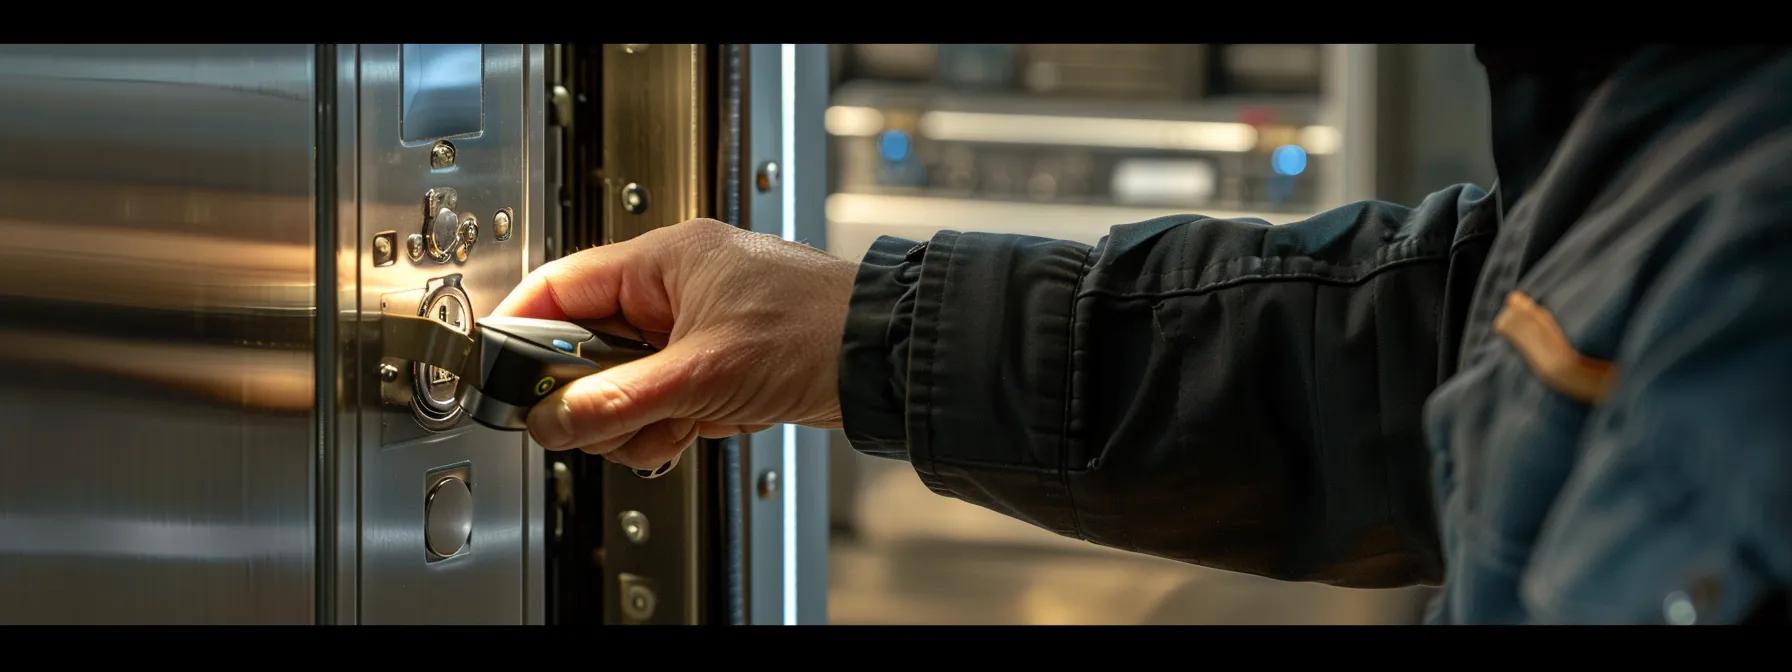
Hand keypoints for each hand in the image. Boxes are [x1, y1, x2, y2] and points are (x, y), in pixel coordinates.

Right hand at [490, 218, 856, 474]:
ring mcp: (696, 327)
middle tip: (613, 421)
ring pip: (625, 382)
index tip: (504, 379)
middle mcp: (675, 287)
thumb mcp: (700, 375)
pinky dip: (673, 422)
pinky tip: (701, 428)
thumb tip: (553, 419)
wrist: (885, 360)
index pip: (559, 287)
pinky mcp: (717, 362)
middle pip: (588, 346)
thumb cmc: (815, 332)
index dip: (523, 333)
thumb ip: (616, 400)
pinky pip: (664, 397)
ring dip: (640, 417)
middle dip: (598, 396)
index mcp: (663, 261)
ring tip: (676, 425)